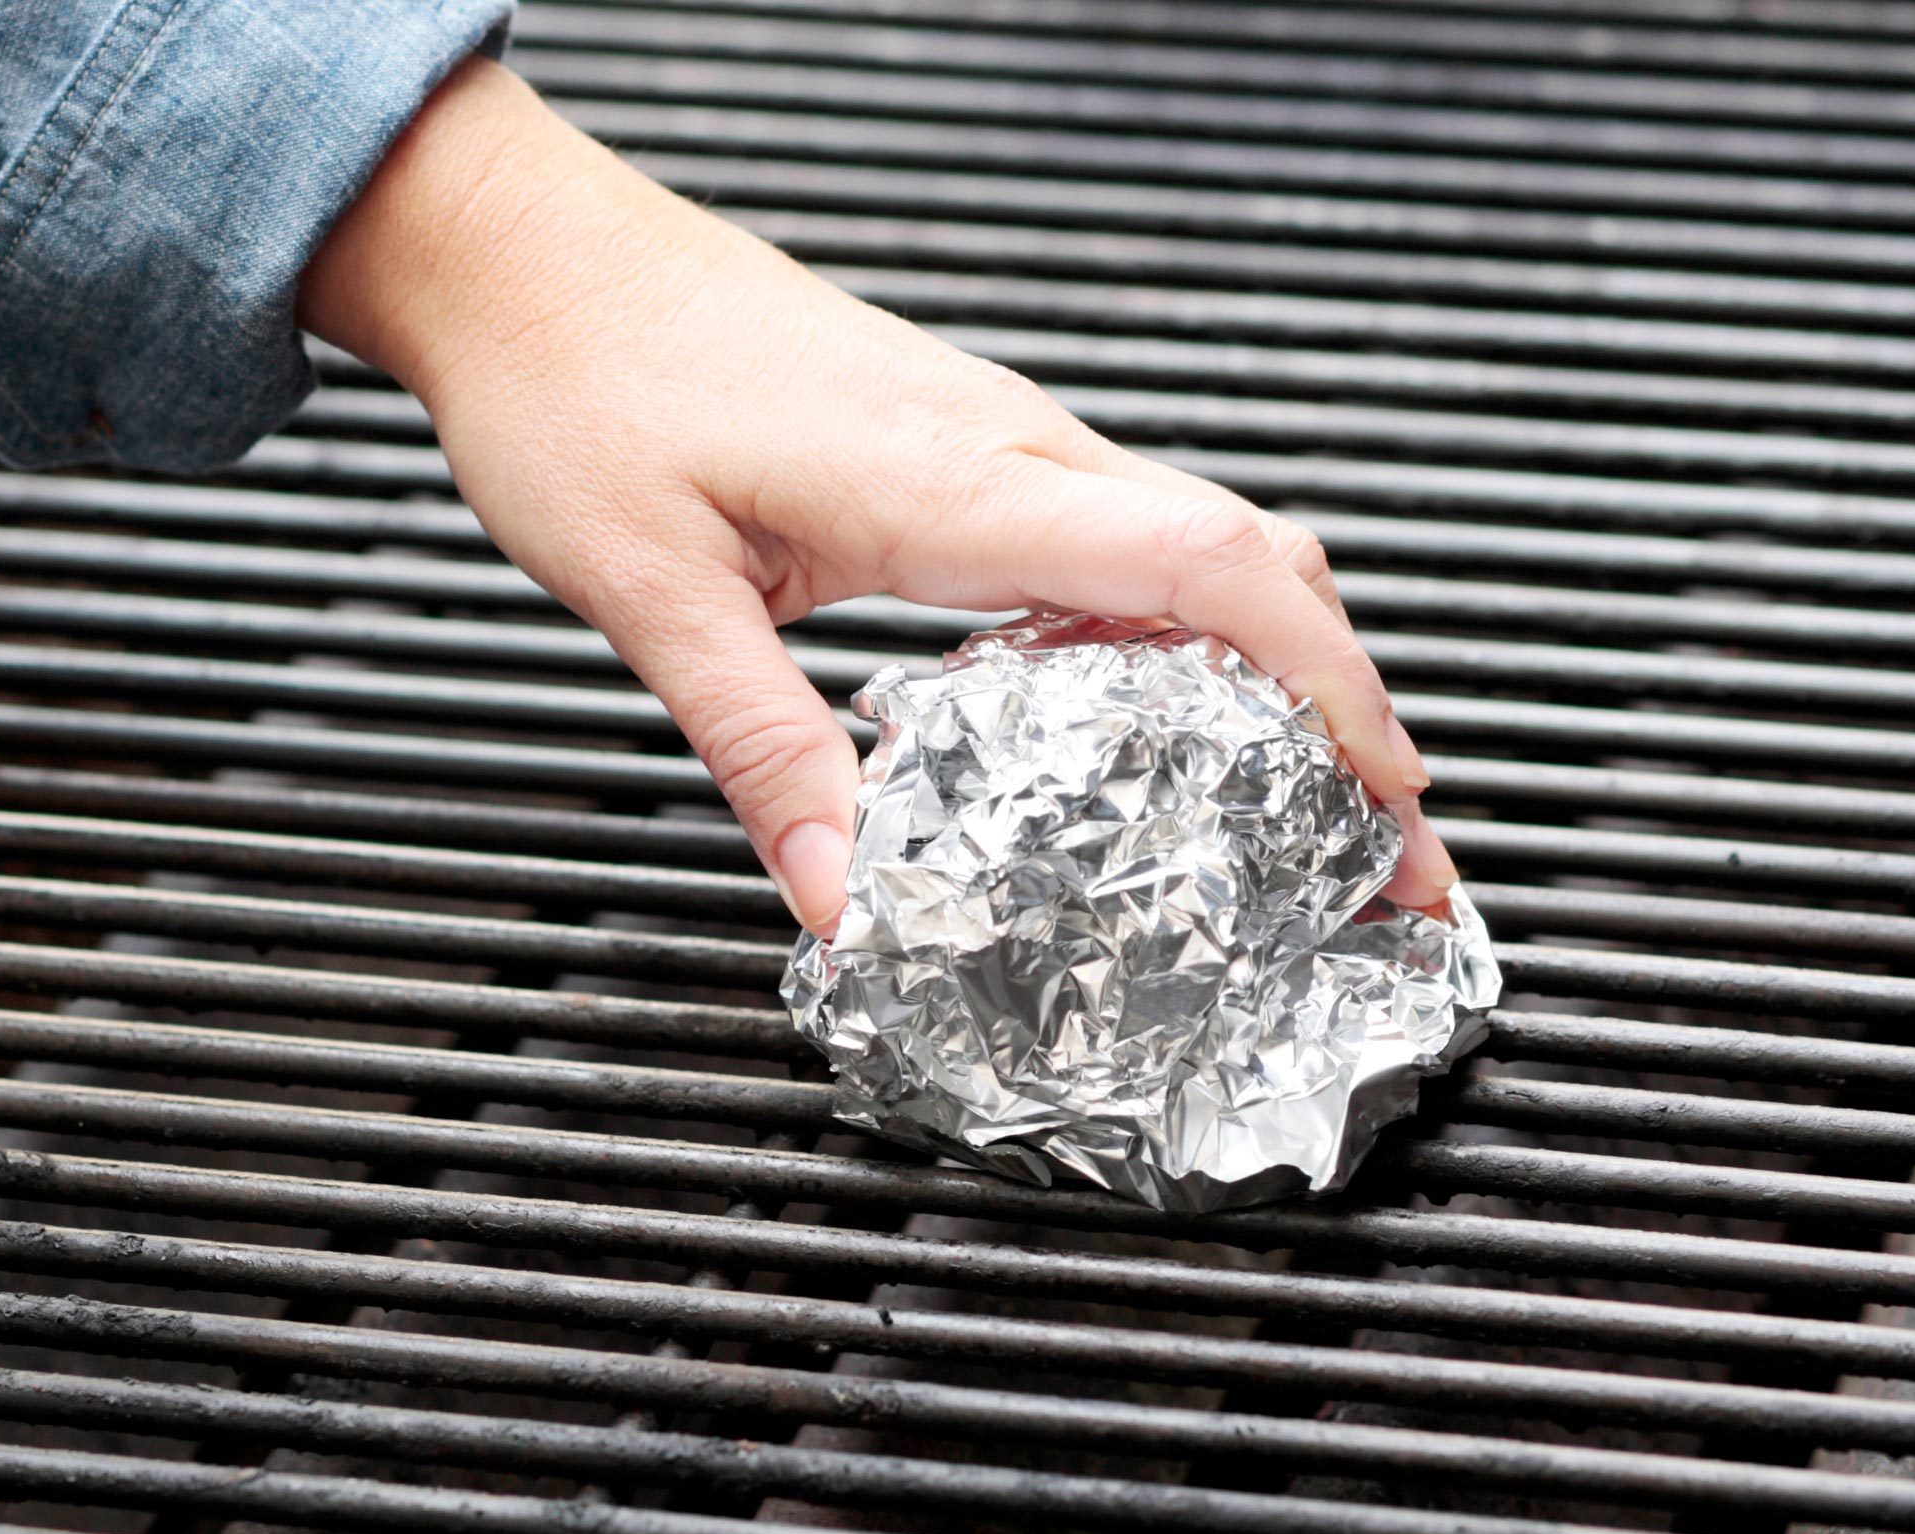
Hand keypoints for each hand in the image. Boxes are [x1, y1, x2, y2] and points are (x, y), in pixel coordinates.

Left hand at [300, 59, 1456, 933]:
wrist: (524, 252)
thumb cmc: (580, 383)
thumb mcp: (654, 595)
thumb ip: (764, 749)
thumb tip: (847, 899)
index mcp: (954, 480)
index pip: (1205, 564)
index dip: (1324, 677)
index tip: (1390, 784)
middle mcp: (1006, 445)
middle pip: (1243, 558)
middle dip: (1341, 699)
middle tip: (1379, 843)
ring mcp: (992, 434)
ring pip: (1192, 541)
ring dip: (1272, 662)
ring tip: (1300, 798)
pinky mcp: (956, 442)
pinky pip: (1116, 530)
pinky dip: (1181, 622)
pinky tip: (1153, 708)